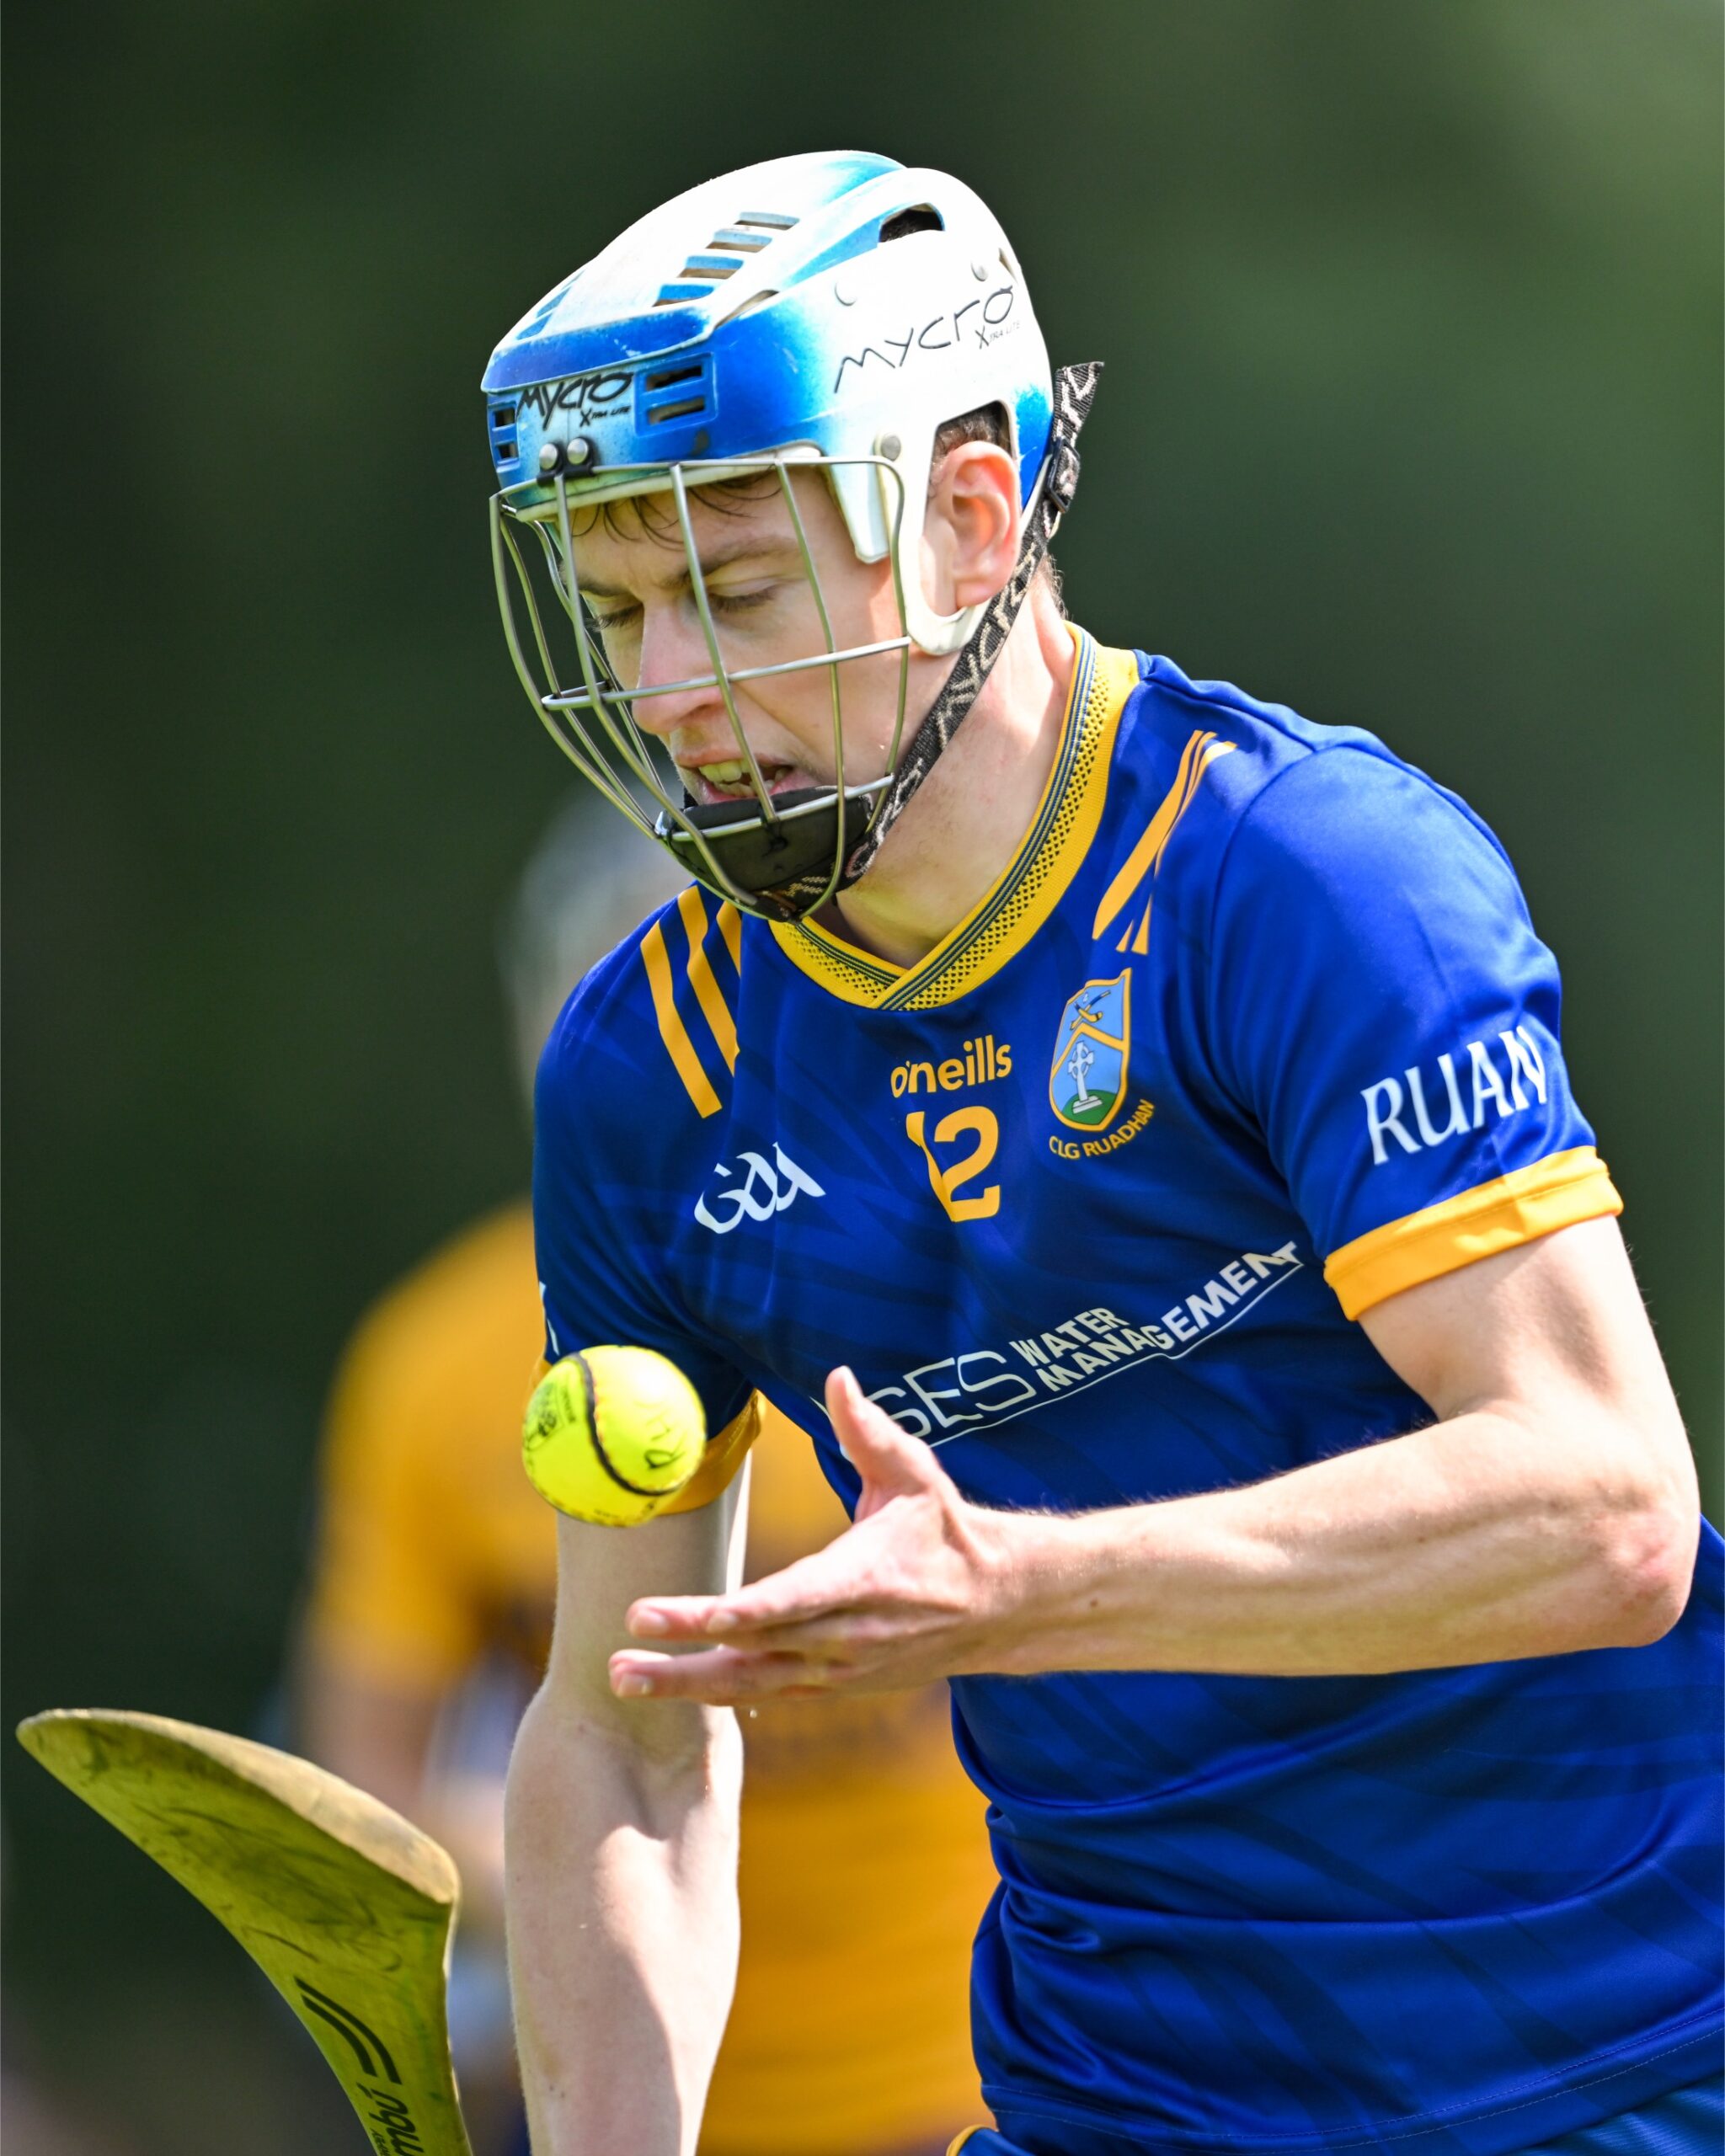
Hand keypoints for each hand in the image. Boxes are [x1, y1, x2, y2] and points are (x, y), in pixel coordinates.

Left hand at [609, 1368, 1023, 1702]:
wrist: (996, 1605)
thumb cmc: (945, 1529)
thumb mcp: (914, 1472)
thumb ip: (869, 1429)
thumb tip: (839, 1375)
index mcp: (861, 1580)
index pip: (785, 1603)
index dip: (731, 1615)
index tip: (679, 1616)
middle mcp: (846, 1635)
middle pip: (753, 1653)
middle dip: (684, 1658)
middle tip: (618, 1661)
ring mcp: (840, 1669)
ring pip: (753, 1684)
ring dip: (686, 1686)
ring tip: (621, 1679)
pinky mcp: (837, 1685)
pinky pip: (771, 1696)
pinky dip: (722, 1695)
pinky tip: (673, 1690)